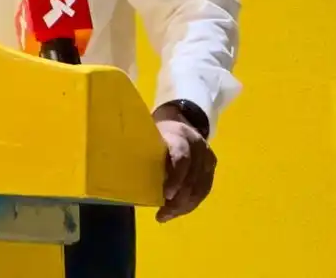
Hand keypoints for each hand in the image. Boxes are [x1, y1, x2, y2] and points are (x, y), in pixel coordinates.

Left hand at [153, 105, 216, 222]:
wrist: (180, 120)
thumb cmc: (158, 132)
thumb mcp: (150, 136)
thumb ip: (144, 154)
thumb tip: (124, 177)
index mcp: (179, 136)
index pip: (182, 158)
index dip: (176, 178)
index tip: (166, 195)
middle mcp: (197, 145)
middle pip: (192, 178)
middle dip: (178, 201)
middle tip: (162, 214)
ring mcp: (207, 156)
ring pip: (201, 188)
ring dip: (184, 206)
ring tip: (167, 216)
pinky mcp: (211, 166)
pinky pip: (204, 189)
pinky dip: (191, 203)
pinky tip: (177, 211)